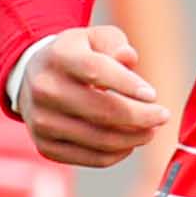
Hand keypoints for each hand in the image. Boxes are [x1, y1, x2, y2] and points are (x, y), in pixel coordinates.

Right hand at [16, 26, 170, 169]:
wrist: (33, 78)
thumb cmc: (76, 56)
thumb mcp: (94, 38)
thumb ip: (115, 43)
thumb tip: (128, 58)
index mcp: (59, 57)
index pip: (96, 71)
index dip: (128, 85)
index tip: (153, 95)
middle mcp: (45, 89)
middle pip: (102, 111)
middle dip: (141, 117)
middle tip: (162, 116)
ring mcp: (42, 121)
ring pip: (100, 139)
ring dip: (134, 138)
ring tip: (150, 130)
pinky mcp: (46, 146)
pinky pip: (92, 157)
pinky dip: (118, 153)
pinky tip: (129, 142)